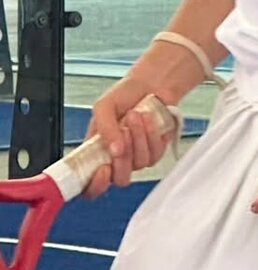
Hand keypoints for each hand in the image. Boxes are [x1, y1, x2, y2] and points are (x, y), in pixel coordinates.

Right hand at [82, 76, 177, 199]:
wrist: (151, 83)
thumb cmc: (125, 94)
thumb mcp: (104, 106)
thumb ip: (104, 128)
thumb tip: (113, 150)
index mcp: (96, 152)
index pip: (90, 185)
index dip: (95, 186)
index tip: (103, 169)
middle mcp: (116, 159)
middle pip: (120, 179)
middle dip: (124, 157)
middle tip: (123, 133)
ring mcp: (137, 157)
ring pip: (140, 164)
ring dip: (138, 136)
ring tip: (134, 115)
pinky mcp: (155, 151)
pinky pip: (155, 154)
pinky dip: (152, 133)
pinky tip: (148, 118)